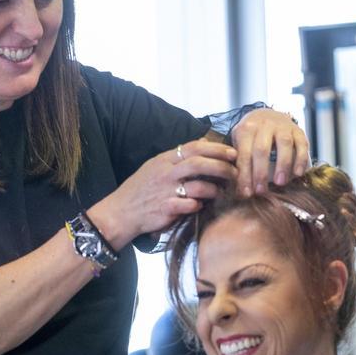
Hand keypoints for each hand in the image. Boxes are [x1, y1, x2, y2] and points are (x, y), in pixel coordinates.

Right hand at [92, 140, 237, 247]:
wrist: (121, 212)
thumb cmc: (142, 189)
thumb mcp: (156, 166)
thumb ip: (179, 156)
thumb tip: (205, 142)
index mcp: (165, 160)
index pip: (194, 148)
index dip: (216, 149)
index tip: (233, 153)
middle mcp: (166, 173)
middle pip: (198, 164)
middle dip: (221, 166)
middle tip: (235, 171)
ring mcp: (165, 191)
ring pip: (197, 185)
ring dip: (214, 189)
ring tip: (221, 192)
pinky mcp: (165, 209)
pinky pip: (189, 205)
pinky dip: (199, 205)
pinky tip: (202, 206)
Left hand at [231, 108, 309, 194]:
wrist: (267, 115)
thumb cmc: (251, 137)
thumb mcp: (240, 144)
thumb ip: (240, 163)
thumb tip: (241, 191)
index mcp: (246, 129)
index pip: (244, 154)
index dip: (245, 175)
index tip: (247, 194)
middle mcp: (264, 125)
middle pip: (262, 149)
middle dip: (261, 172)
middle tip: (261, 191)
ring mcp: (283, 126)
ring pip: (284, 144)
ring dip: (282, 165)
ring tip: (280, 183)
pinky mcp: (298, 130)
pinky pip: (302, 144)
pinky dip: (301, 159)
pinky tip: (298, 174)